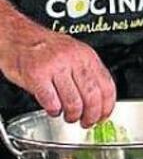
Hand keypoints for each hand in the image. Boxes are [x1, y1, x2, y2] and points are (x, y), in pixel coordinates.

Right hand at [0, 24, 115, 125]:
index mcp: (86, 55)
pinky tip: (54, 110)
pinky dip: (54, 111)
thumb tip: (100, 97)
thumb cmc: (44, 46)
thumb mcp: (74, 52)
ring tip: (69, 117)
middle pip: (92, 95)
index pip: (106, 84)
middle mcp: (73, 60)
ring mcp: (55, 67)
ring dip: (73, 116)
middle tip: (87, 122)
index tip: (104, 115)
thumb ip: (86, 71)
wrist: (18, 36)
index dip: (107, 105)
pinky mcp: (36, 75)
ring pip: (73, 101)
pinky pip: (51, 101)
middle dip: (92, 115)